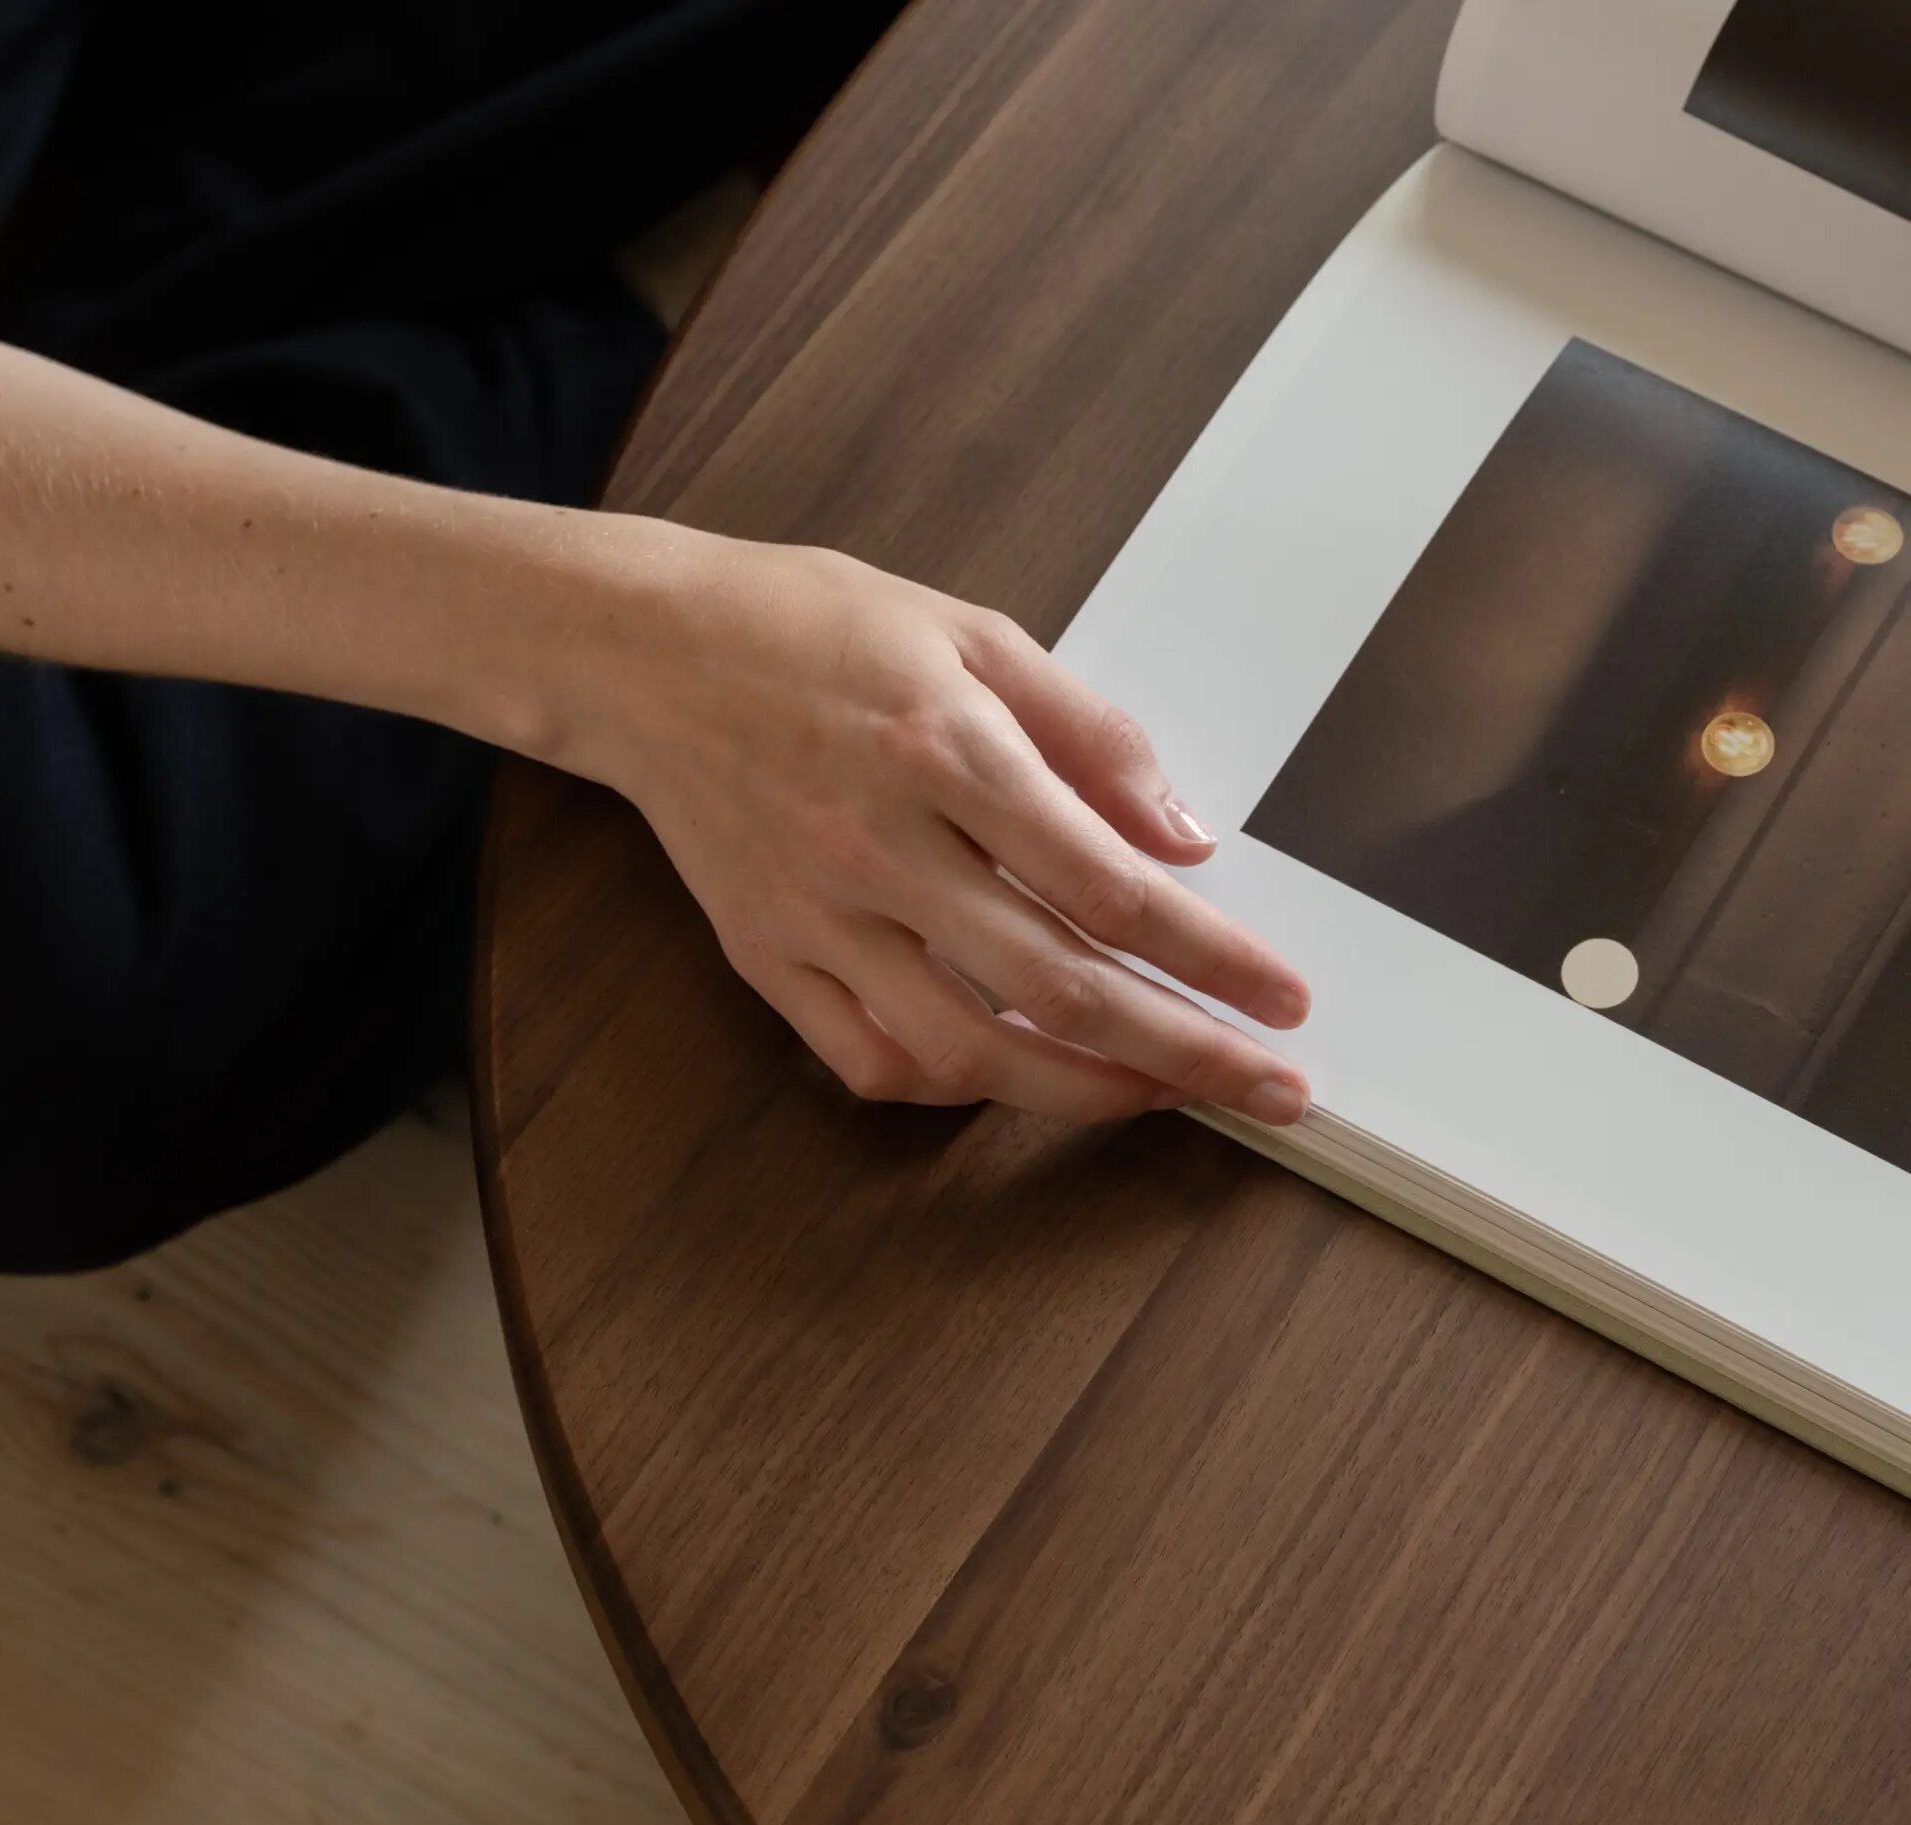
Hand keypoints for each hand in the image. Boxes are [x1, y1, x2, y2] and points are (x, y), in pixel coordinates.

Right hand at [579, 528, 1310, 1125]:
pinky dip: (953, 1089)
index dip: (1211, 956)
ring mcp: (818, 916)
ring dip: (1086, 1091)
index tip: (1278, 997)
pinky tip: (1012, 1075)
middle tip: (1269, 1087)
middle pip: (1060, 989)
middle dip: (1185, 1052)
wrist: (646, 654)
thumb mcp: (972, 634)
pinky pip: (870, 1061)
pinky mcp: (767, 957)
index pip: (1109, 889)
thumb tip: (1181, 835)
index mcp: (945, 750)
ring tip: (1163, 1096)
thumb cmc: (810, 629)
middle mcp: (882, 847)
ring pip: (970, 1051)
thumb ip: (1089, 734)